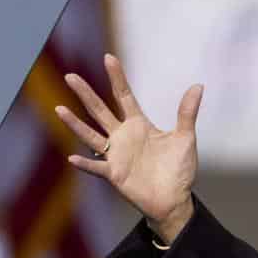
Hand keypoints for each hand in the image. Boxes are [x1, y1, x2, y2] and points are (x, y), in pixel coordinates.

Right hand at [59, 54, 203, 240]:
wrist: (175, 200)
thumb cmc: (178, 170)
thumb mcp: (185, 138)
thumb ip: (187, 113)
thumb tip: (198, 86)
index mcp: (139, 125)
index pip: (124, 96)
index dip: (117, 78)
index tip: (108, 57)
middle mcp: (123, 137)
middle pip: (100, 111)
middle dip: (85, 94)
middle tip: (70, 76)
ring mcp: (116, 155)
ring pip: (91, 135)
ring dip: (75, 124)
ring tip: (59, 109)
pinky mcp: (115, 175)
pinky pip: (97, 168)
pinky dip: (86, 164)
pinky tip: (72, 158)